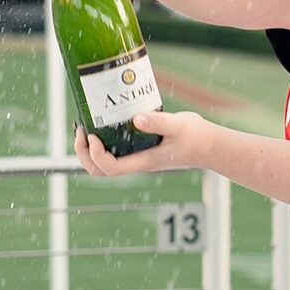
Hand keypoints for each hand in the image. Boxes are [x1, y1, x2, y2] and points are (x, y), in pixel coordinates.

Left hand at [72, 109, 211, 178]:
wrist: (207, 144)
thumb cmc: (195, 137)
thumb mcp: (178, 126)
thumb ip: (158, 122)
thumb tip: (136, 118)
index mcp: (143, 161)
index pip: (110, 168)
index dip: (95, 154)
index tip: (93, 134)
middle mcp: (136, 162)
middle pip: (99, 171)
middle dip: (84, 153)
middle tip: (81, 130)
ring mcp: (136, 156)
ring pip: (103, 163)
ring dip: (88, 149)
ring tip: (85, 127)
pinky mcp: (139, 148)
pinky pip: (112, 151)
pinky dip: (101, 140)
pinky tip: (103, 120)